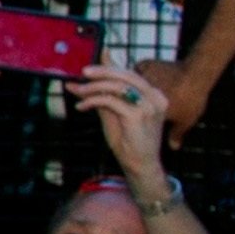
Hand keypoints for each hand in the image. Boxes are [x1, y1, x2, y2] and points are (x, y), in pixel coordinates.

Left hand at [71, 66, 176, 187]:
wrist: (140, 165)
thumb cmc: (128, 141)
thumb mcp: (113, 113)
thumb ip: (101, 95)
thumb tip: (79, 81)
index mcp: (154, 95)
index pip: (129, 74)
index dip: (108, 68)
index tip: (88, 70)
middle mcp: (155, 97)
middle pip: (125, 75)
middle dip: (101, 71)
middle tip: (83, 72)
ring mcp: (149, 106)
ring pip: (117, 86)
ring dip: (94, 87)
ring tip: (79, 92)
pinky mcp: (138, 115)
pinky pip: (111, 100)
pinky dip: (93, 100)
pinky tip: (82, 106)